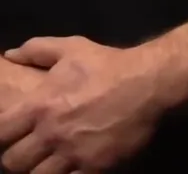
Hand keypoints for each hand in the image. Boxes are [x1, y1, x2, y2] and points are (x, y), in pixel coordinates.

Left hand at [0, 36, 164, 172]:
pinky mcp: (96, 165)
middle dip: (18, 156)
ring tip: (50, 162)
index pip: (0, 132)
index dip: (3, 134)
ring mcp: (74, 152)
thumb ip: (37, 50)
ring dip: (41, 169)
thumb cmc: (108, 64)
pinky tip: (73, 167)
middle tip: (31, 151)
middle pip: (13, 161)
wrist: (149, 81)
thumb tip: (9, 54)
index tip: (14, 133)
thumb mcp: (71, 48)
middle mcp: (52, 132)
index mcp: (39, 105)